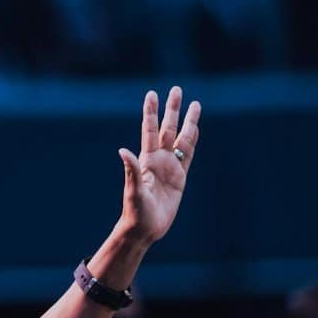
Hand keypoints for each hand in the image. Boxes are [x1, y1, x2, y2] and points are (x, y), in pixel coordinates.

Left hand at [117, 87, 200, 242]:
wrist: (145, 228)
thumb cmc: (136, 212)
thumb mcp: (133, 191)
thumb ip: (131, 171)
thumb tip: (123, 150)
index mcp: (146, 160)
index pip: (150, 130)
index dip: (151, 112)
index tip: (153, 94)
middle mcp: (158, 159)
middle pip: (167, 128)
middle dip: (172, 109)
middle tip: (177, 89)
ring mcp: (170, 167)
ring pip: (181, 138)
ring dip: (188, 122)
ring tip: (195, 104)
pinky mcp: (180, 177)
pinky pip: (188, 155)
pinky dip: (192, 141)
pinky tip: (195, 129)